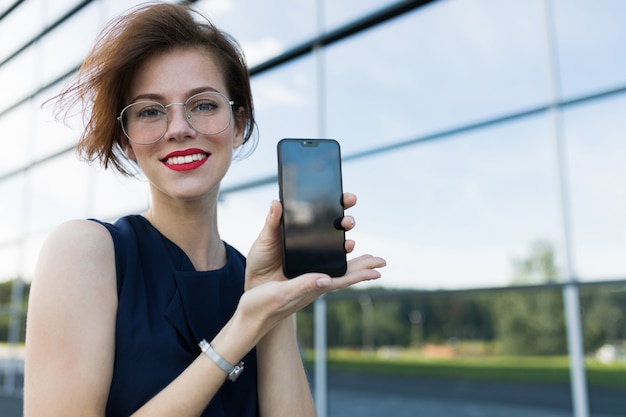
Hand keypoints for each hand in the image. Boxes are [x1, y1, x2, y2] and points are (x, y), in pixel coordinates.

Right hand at [240, 254, 385, 336]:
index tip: (379, 268)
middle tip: (380, 259)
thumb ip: (302, 285)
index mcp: (312, 288)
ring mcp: (306, 287)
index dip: (362, 273)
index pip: (343, 280)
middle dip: (363, 266)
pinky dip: (333, 264)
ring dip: (350, 265)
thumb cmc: (262, 307)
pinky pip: (322, 271)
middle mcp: (313, 287)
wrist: (249, 320)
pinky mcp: (297, 284)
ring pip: (335, 273)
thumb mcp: (281, 293)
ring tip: (364, 257)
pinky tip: (332, 262)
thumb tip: (325, 279)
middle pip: (344, 276)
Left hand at [244, 193, 359, 290]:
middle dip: (346, 217)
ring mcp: (318, 253)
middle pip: (336, 224)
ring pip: (340, 240)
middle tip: (346, 217)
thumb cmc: (261, 258)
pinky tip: (348, 246)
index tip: (345, 197)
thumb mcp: (265, 237)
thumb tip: (276, 202)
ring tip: (346, 227)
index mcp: (300, 226)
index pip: (322, 210)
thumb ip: (272, 221)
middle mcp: (313, 237)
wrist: (259, 282)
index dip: (337, 201)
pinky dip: (345, 252)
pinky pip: (337, 260)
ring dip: (347, 233)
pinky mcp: (320, 269)